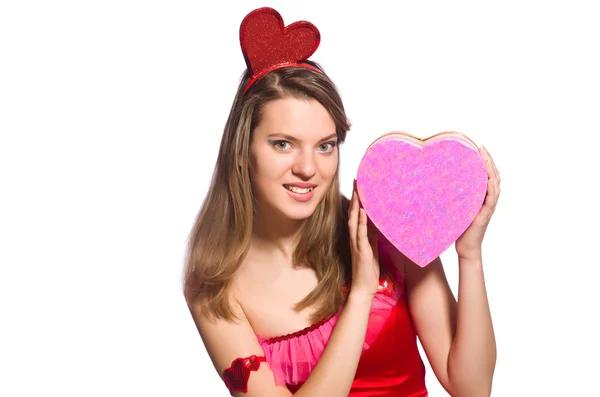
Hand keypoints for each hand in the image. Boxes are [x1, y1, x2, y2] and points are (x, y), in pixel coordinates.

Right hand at [348, 180, 379, 298]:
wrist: (363, 288)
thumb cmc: (367, 269)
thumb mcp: (372, 247)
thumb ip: (373, 234)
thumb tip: (377, 221)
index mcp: (358, 236)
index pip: (356, 213)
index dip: (357, 199)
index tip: (359, 184)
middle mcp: (355, 237)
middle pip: (353, 212)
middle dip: (355, 196)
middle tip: (357, 180)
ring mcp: (356, 243)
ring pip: (354, 220)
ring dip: (356, 205)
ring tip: (358, 190)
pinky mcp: (361, 251)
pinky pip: (361, 234)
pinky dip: (361, 221)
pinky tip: (363, 211)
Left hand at [455, 145, 500, 260]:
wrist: (465, 247)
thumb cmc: (459, 227)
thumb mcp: (456, 206)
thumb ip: (453, 195)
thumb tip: (437, 182)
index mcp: (481, 195)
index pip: (486, 174)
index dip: (484, 160)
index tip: (477, 147)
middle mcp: (488, 199)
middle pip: (493, 175)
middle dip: (488, 160)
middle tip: (481, 147)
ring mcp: (489, 206)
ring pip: (495, 183)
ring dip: (491, 169)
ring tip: (486, 157)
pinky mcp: (486, 214)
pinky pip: (492, 198)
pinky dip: (492, 187)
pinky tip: (489, 178)